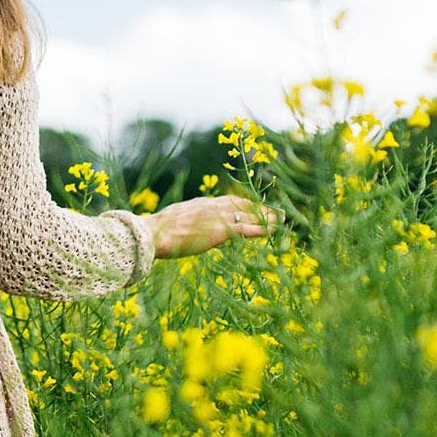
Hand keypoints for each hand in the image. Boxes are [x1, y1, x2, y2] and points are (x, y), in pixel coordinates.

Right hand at [152, 194, 282, 258]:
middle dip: (259, 207)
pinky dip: (263, 228)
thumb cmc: (157, 232)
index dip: (243, 203)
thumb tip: (182, 228)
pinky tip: (274, 230)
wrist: (155, 234)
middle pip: (243, 204)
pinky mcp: (222, 231)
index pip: (228, 201)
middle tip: (274, 210)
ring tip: (281, 219)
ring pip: (250, 214)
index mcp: (201, 204)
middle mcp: (213, 207)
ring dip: (267, 217)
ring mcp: (218, 217)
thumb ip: (184, 222)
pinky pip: (248, 228)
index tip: (254, 206)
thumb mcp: (173, 221)